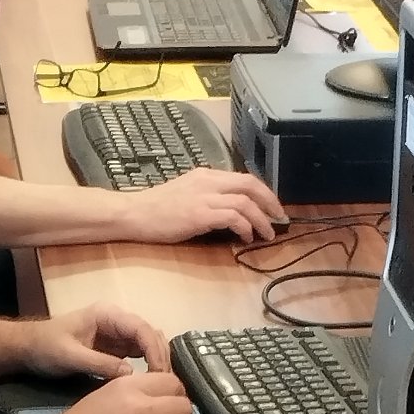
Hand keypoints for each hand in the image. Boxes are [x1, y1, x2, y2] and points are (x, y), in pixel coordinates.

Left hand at [23, 304, 170, 379]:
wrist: (29, 347)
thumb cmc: (46, 347)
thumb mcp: (70, 356)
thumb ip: (100, 364)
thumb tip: (131, 375)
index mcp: (107, 315)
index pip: (141, 328)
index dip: (154, 350)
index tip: (159, 373)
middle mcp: (117, 321)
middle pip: (150, 334)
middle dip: (160, 357)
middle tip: (165, 384)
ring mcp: (118, 333)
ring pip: (148, 344)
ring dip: (157, 362)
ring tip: (162, 385)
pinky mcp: (116, 347)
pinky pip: (140, 354)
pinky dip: (149, 366)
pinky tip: (152, 383)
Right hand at [121, 169, 283, 244]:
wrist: (134, 214)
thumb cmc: (155, 209)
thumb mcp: (185, 194)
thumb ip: (206, 196)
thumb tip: (228, 211)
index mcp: (205, 175)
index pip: (243, 178)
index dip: (263, 192)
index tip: (271, 207)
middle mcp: (208, 181)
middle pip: (250, 184)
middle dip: (270, 201)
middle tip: (280, 218)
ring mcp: (204, 197)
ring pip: (245, 201)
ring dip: (261, 219)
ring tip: (268, 234)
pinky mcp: (200, 214)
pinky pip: (233, 217)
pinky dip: (245, 227)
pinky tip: (247, 238)